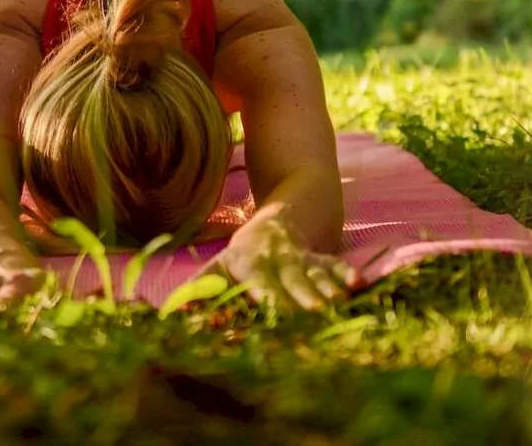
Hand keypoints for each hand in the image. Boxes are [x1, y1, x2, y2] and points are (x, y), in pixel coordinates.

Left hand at [195, 218, 360, 310]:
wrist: (283, 216)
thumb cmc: (243, 255)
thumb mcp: (219, 266)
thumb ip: (200, 289)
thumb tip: (171, 313)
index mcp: (249, 264)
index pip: (259, 283)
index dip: (267, 297)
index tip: (274, 313)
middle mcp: (276, 259)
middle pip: (290, 281)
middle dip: (301, 298)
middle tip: (312, 315)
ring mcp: (302, 257)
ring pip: (314, 273)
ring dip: (326, 287)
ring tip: (337, 302)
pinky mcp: (323, 257)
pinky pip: (336, 264)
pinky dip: (347, 273)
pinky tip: (360, 284)